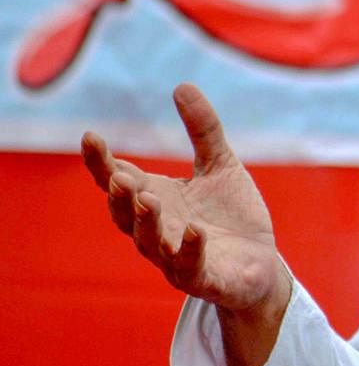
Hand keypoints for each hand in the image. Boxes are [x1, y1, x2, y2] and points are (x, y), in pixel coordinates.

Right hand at [81, 82, 290, 326]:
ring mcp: (177, 259)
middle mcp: (158, 231)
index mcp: (157, 201)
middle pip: (126, 216)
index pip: (119, 180)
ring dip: (147, 223)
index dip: (101, 162)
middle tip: (118, 176)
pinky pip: (191, 268)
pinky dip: (190, 250)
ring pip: (151, 244)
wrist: (260, 264)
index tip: (90, 136)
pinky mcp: (205, 279)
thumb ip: (203, 129)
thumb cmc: (231, 214)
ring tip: (148, 199)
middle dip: (120, 197)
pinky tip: (195, 231)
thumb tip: (181, 85)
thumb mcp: (220, 164)